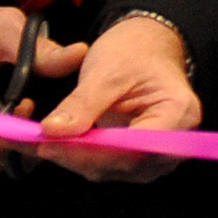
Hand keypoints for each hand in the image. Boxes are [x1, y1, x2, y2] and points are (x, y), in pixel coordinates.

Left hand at [38, 14, 203, 181]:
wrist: (148, 47)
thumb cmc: (136, 52)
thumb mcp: (106, 70)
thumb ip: (81, 103)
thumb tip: (52, 131)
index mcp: (178, 113)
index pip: (135, 147)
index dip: (92, 151)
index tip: (53, 145)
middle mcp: (175, 142)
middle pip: (124, 164)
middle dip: (78, 157)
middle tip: (39, 144)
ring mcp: (158, 154)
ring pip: (112, 170)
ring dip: (75, 160)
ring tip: (40, 144)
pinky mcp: (139, 158)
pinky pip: (108, 165)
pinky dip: (80, 157)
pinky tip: (56, 146)